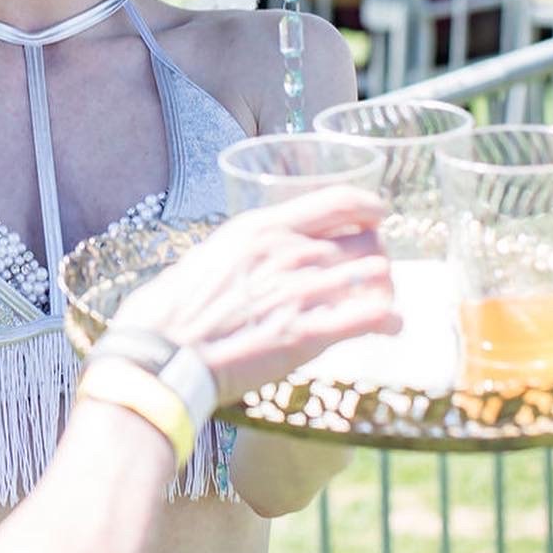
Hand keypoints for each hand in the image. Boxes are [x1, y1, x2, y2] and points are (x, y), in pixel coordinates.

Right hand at [111, 188, 398, 404]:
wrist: (163, 352)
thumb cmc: (172, 307)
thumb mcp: (211, 255)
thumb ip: (247, 250)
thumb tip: (259, 255)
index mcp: (262, 227)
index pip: (337, 201)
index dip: (367, 206)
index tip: (377, 215)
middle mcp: (290, 252)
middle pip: (365, 241)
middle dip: (375, 257)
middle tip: (372, 275)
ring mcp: (302, 292)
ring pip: (376, 276)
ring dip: (384, 289)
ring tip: (380, 303)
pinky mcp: (309, 335)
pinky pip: (373, 318)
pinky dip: (389, 321)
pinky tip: (389, 328)